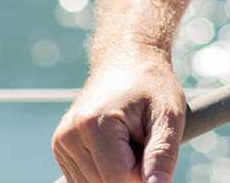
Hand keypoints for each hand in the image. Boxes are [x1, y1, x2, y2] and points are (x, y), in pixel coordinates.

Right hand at [52, 48, 185, 182]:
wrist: (128, 59)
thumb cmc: (152, 85)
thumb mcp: (168, 114)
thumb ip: (162, 153)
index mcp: (94, 123)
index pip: (119, 178)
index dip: (144, 172)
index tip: (153, 144)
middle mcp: (70, 135)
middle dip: (131, 171)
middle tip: (142, 136)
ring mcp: (61, 143)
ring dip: (117, 172)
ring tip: (130, 137)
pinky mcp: (61, 148)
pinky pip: (85, 180)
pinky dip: (105, 170)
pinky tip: (117, 144)